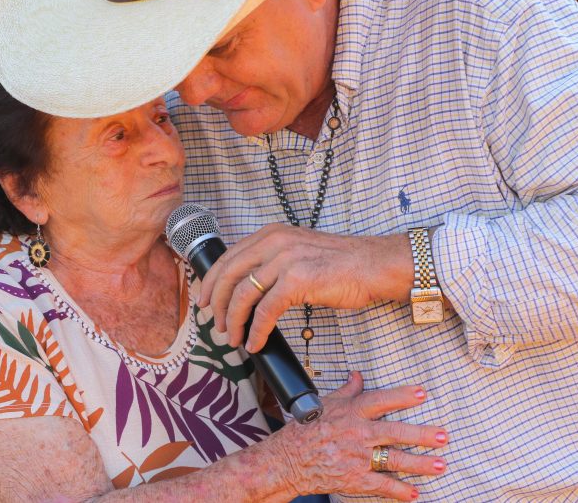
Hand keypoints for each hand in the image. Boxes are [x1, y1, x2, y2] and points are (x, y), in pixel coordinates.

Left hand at [199, 224, 412, 350]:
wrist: (374, 265)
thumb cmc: (339, 265)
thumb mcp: (298, 253)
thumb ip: (271, 263)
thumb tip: (245, 291)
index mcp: (271, 234)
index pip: (228, 257)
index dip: (211, 282)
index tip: (204, 300)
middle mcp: (274, 241)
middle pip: (229, 275)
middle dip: (216, 303)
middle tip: (215, 324)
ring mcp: (285, 259)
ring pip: (243, 296)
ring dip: (234, 322)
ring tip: (234, 338)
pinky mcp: (298, 280)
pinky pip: (266, 312)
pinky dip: (257, 331)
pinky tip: (256, 343)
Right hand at [271, 372, 447, 500]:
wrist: (288, 461)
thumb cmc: (306, 430)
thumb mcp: (325, 404)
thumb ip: (347, 391)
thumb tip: (358, 375)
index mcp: (350, 413)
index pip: (380, 401)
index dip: (402, 396)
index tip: (422, 394)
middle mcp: (357, 434)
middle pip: (395, 433)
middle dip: (421, 435)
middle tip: (442, 436)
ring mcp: (357, 458)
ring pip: (394, 460)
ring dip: (419, 464)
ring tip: (440, 465)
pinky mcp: (355, 479)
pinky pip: (382, 485)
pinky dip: (399, 491)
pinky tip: (414, 493)